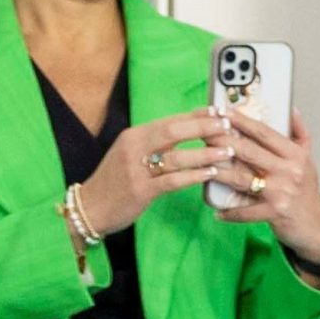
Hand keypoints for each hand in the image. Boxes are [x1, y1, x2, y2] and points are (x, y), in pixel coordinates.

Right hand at [73, 108, 233, 236]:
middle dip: (203, 127)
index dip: (195, 116)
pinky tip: (211, 173)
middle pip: (173, 131)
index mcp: (134, 136)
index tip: (219, 111)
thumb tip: (187, 133)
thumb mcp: (132, 155)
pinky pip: (172, 180)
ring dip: (205, 153)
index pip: (169, 120)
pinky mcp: (141, 190)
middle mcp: (134, 147)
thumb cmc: (117, 181)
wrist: (91, 207)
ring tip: (228, 151)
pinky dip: (193, 176)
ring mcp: (136, 168)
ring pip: (175, 156)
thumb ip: (156, 144)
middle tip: (228, 126)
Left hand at [212, 109, 319, 260]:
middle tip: (202, 134)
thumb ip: (300, 134)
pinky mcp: (275, 213)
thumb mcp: (308, 160)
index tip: (221, 110)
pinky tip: (217, 211)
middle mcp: (290, 171)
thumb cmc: (306, 191)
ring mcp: (281, 192)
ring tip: (200, 166)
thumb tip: (291, 109)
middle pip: (248, 151)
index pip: (264, 132)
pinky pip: (246, 211)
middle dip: (221, 141)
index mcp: (295, 155)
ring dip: (217, 172)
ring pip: (241, 178)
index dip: (241, 120)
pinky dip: (230, 212)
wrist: (316, 226)